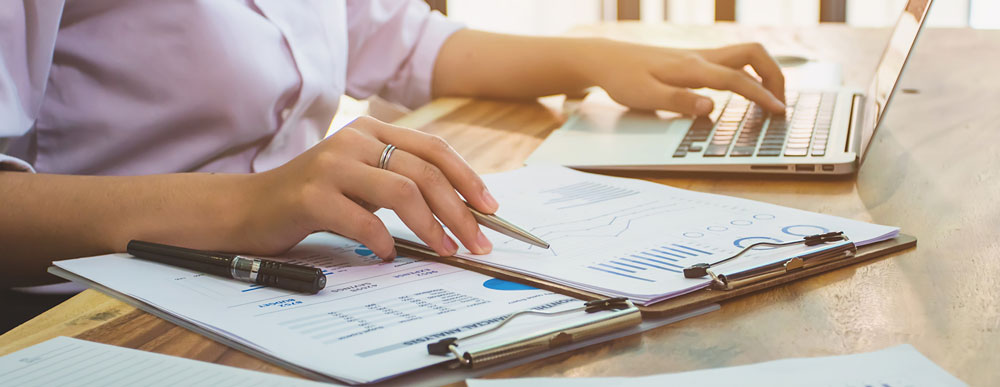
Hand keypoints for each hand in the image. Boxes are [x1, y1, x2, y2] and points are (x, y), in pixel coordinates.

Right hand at [246, 116, 497, 259]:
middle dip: (460, 211)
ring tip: (445, 250)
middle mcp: (354, 139)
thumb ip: (398, 180)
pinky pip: (363, 220)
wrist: (247, 208)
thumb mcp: (360, 178)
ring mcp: (331, 165)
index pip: (433, 148)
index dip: (468, 178)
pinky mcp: (311, 195)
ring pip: (402, 191)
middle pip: (425, 172)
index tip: (490, 208)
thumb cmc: (312, 199)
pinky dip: (383, 241)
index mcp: (371, 130)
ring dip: (432, 227)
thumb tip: (457, 208)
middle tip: (477, 242)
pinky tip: (388, 254)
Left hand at [579, 40, 785, 115]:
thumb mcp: (645, 97)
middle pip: (753, 54)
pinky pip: (733, 62)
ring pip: (746, 55)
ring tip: (770, 100)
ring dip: (765, 73)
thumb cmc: (623, 79)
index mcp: (692, 68)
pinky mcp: (696, 61)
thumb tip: (710, 108)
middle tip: (779, 104)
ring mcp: (700, 57)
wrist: (607, 59)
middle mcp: (701, 58)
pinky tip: (747, 91)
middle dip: (775, 76)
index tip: (778, 111)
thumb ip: (679, 103)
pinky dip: (750, 74)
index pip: (737, 79)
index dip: (761, 95)